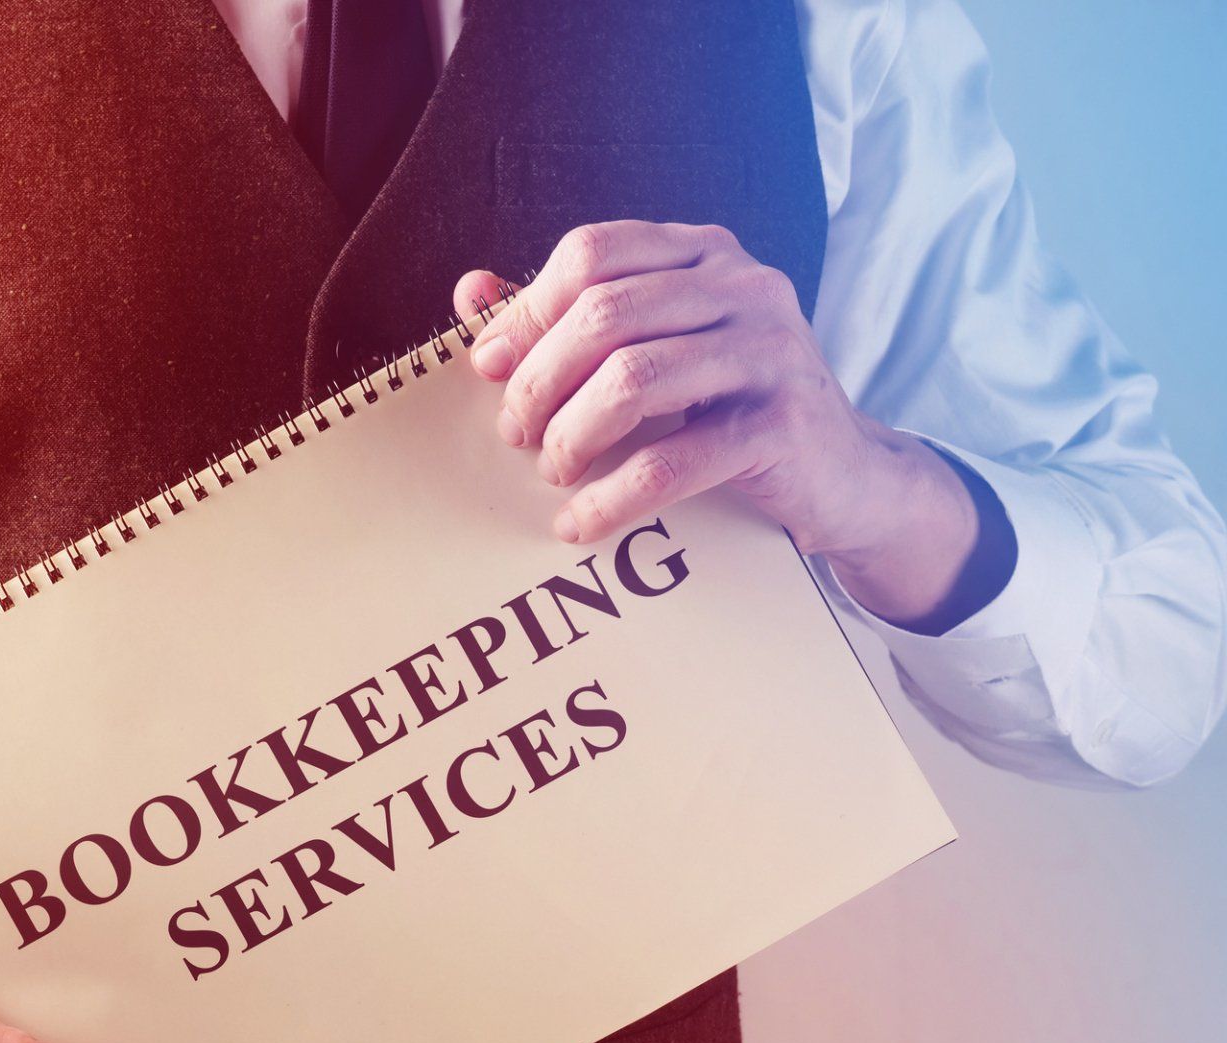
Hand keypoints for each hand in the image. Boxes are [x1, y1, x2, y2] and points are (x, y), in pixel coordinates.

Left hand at [457, 221, 1003, 629]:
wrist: (840, 475)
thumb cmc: (726, 408)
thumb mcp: (653, 350)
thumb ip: (566, 318)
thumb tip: (470, 291)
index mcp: (704, 255)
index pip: (592, 253)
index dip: (528, 311)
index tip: (490, 370)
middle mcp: (744, 287)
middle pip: (604, 314)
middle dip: (540, 381)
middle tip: (516, 435)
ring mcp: (770, 352)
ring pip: (632, 380)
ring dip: (572, 436)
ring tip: (554, 473)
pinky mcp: (781, 426)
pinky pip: (672, 460)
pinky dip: (612, 498)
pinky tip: (582, 521)